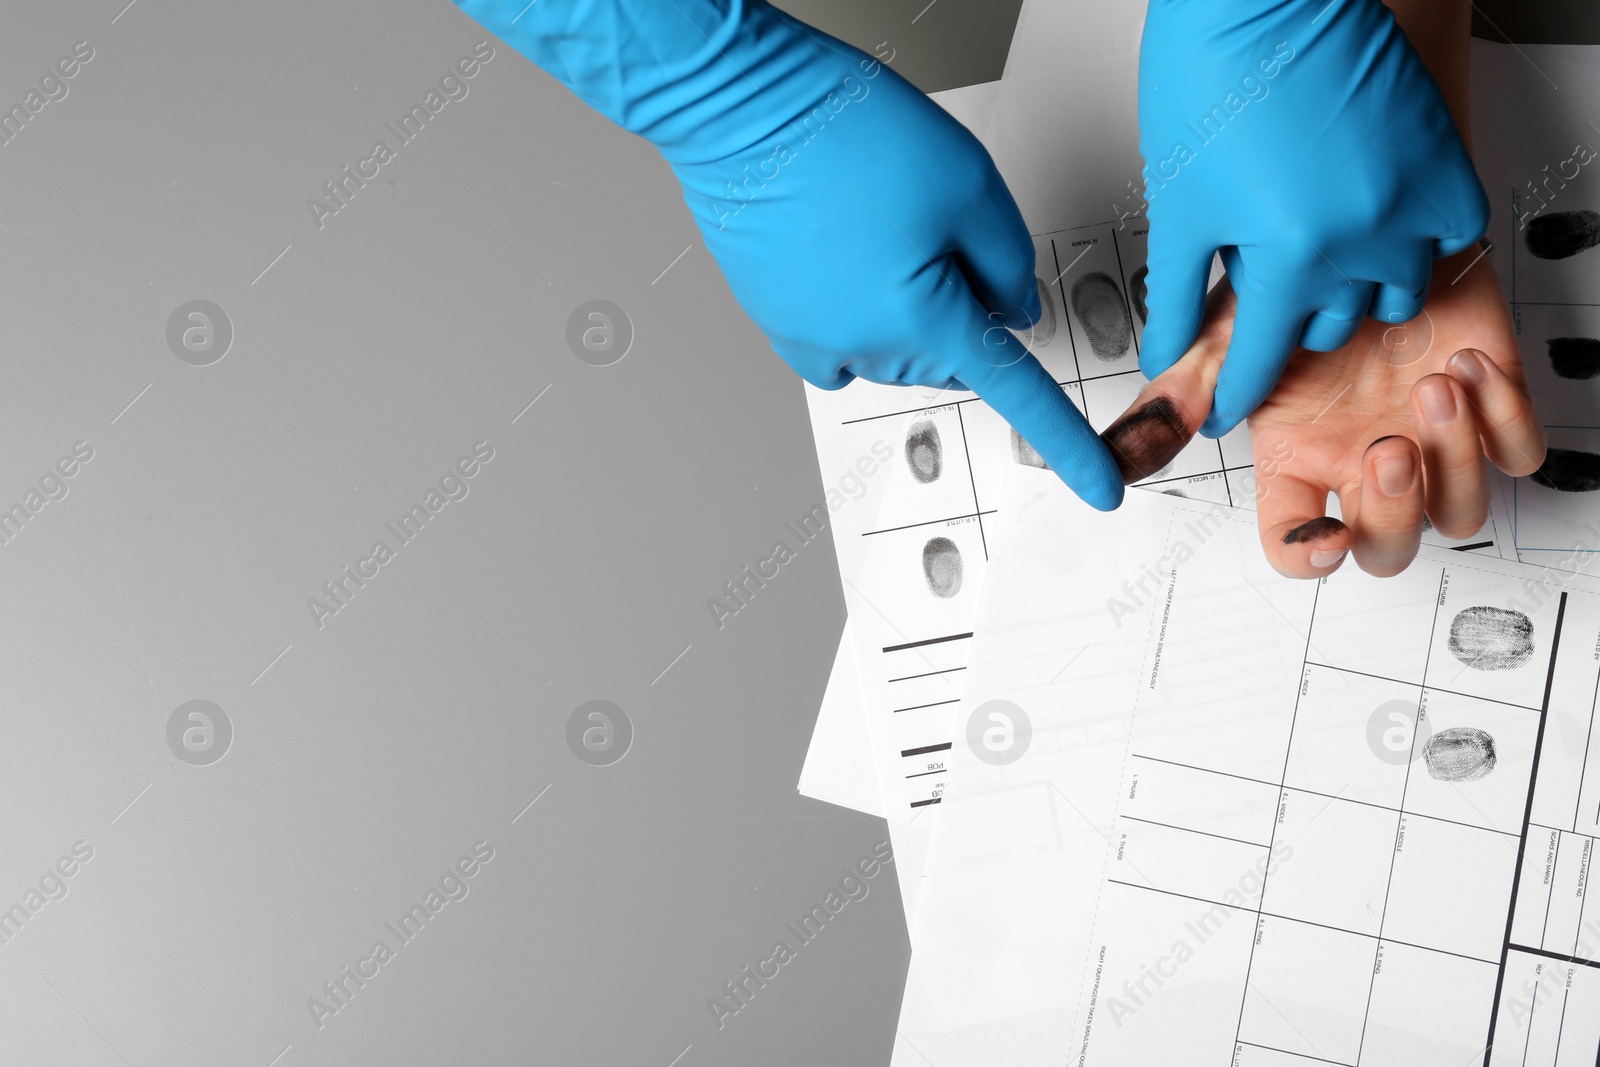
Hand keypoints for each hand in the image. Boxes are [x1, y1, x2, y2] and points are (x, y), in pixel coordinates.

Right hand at [664, 11, 1125, 508]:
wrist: (739, 107)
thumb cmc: (841, 132)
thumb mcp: (967, 183)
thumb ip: (1008, 263)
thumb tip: (1014, 314)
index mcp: (923, 319)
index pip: (1017, 393)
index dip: (1067, 443)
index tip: (1100, 486)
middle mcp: (863, 347)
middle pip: (955, 356)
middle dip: (968, 308)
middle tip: (943, 227)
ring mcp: (812, 340)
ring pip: (900, 348)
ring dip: (913, 304)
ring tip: (880, 220)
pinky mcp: (777, 322)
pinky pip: (842, 344)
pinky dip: (861, 314)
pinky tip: (846, 258)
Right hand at [1104, 249, 1545, 577]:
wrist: (1373, 210)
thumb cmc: (1297, 268)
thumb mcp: (1225, 331)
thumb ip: (1175, 397)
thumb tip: (1120, 456)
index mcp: (1299, 455)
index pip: (1295, 540)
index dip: (1309, 555)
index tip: (1327, 535)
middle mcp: (1362, 457)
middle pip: (1386, 547)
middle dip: (1395, 511)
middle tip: (1391, 447)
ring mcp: (1429, 437)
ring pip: (1460, 513)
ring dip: (1453, 461)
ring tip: (1433, 388)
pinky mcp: (1490, 403)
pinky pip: (1518, 454)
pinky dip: (1503, 420)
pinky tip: (1469, 367)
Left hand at [1136, 0, 1489, 438]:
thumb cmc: (1214, 78)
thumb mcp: (1179, 204)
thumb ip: (1175, 293)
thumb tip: (1164, 356)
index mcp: (1288, 253)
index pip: (1262, 360)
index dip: (1235, 390)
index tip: (1224, 407)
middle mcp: (1360, 234)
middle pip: (1327, 326)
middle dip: (1287, 319)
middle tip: (1259, 288)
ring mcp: (1409, 196)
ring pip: (1393, 290)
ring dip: (1352, 287)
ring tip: (1314, 254)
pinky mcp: (1441, 158)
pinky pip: (1450, 232)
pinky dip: (1416, 242)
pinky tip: (1376, 226)